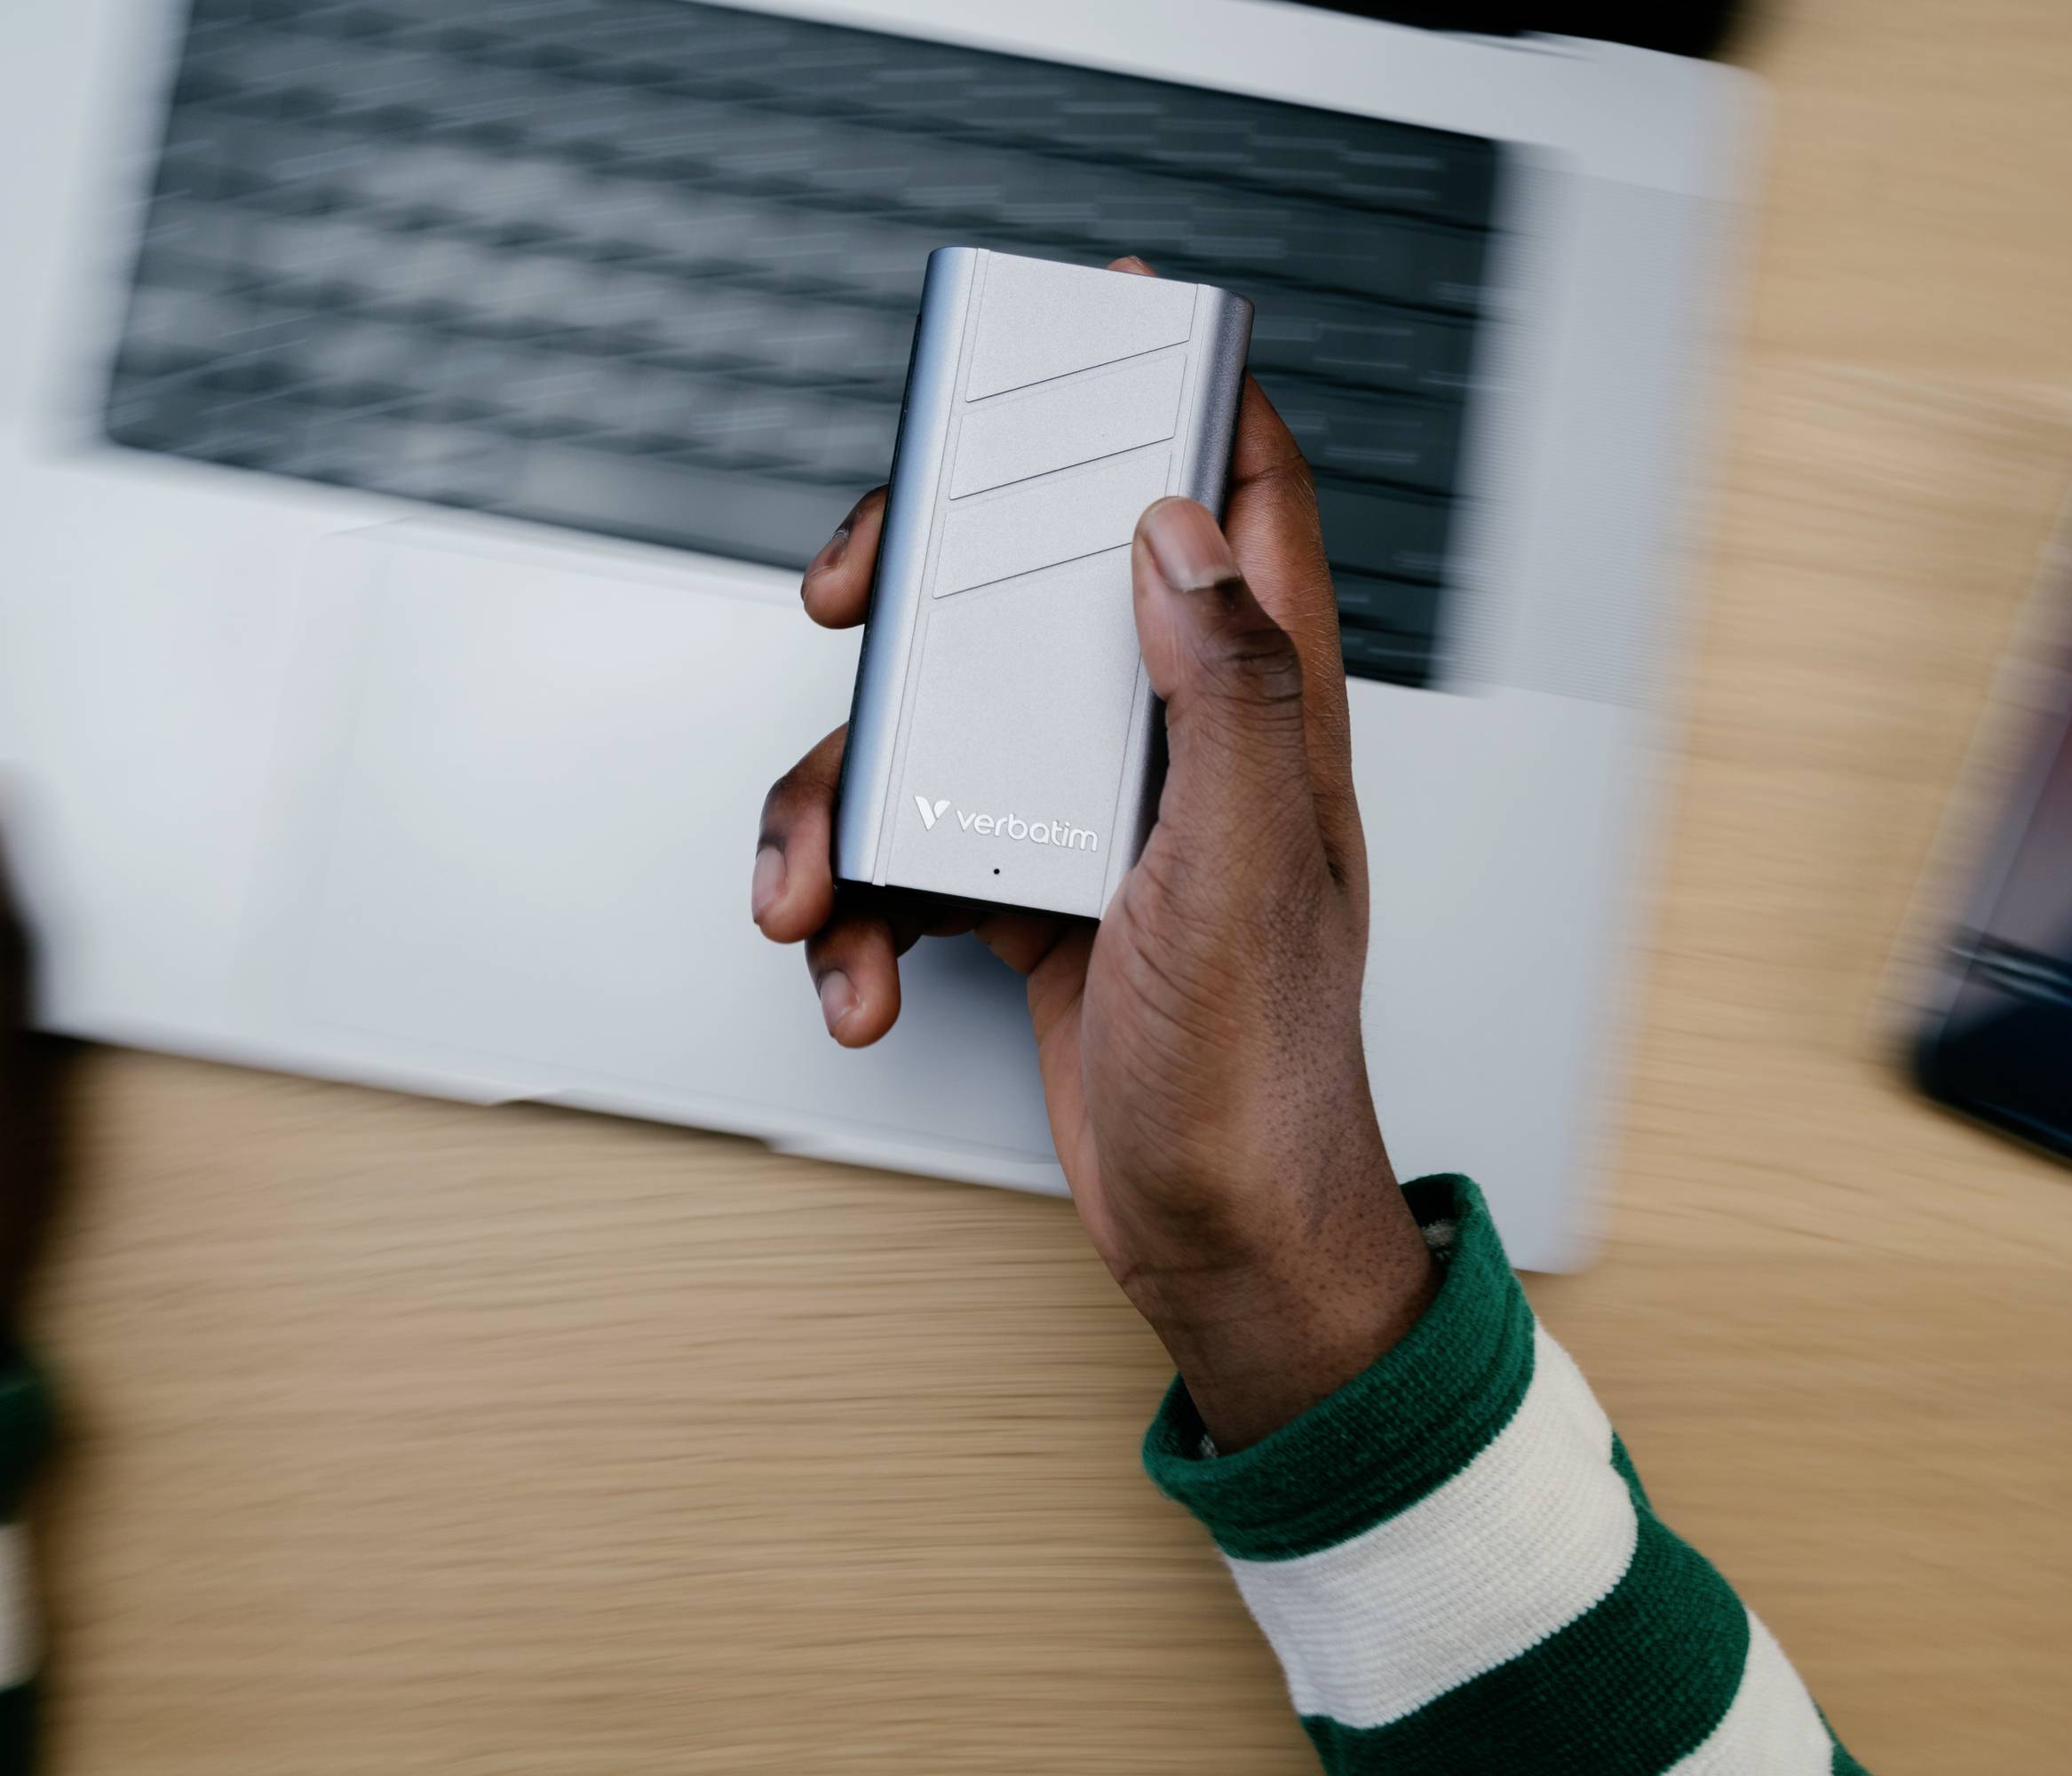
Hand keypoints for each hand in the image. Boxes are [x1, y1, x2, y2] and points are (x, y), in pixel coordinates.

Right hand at [753, 266, 1434, 1447]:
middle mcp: (1169, 743)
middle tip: (846, 593)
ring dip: (843, 800)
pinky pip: (907, 850)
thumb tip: (1176, 531)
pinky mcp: (1022, 893)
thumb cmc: (1263, 1079)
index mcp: (1258, 711)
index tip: (1098, 323)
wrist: (1215, 1240)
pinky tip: (855, 977)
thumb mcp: (1251, 875)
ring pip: (935, 728)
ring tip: (808, 894)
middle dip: (920, 579)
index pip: (1240, 503)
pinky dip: (853, 908)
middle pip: (1032, 583)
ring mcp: (1087, 818)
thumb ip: (1231, 695)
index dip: (1183, 394)